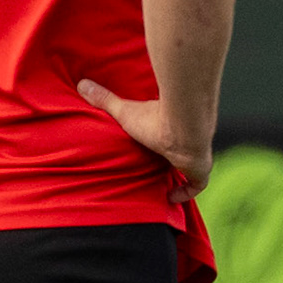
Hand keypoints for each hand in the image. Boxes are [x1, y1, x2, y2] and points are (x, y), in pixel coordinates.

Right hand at [77, 80, 211, 202]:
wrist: (182, 127)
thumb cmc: (155, 119)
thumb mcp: (124, 112)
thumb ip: (105, 100)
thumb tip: (82, 84)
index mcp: (170, 127)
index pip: (167, 135)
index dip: (160, 143)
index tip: (150, 147)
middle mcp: (185, 140)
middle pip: (178, 152)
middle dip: (169, 160)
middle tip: (153, 170)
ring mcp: (195, 156)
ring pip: (189, 168)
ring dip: (178, 176)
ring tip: (161, 186)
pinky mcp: (200, 170)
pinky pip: (197, 185)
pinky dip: (185, 193)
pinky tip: (170, 197)